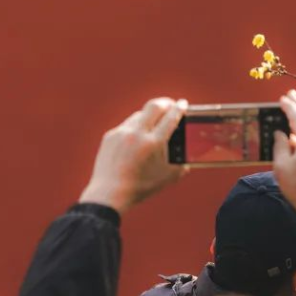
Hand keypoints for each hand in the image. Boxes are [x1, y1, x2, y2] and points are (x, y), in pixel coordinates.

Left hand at [79, 97, 187, 214]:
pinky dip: (135, 128)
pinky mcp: (110, 136)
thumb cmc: (140, 187)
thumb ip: (181, 164)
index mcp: (153, 143)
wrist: (109, 193)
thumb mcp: (167, 177)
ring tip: (153, 125)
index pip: (170, 117)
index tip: (183, 103)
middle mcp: (137, 134)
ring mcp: (122, 133)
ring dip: (149, 116)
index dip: (179, 108)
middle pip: (154, 106)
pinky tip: (137, 138)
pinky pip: (126, 126)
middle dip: (165, 102)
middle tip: (170, 104)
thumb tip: (186, 155)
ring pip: (139, 115)